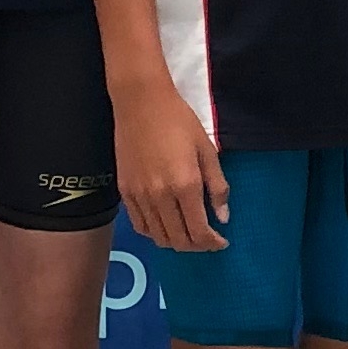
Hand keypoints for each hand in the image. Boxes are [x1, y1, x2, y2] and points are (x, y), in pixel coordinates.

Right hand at [117, 80, 230, 251]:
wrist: (140, 102)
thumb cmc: (179, 121)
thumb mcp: (207, 150)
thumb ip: (217, 186)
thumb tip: (222, 217)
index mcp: (185, 185)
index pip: (199, 232)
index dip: (212, 243)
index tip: (221, 241)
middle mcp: (160, 196)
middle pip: (179, 240)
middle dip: (197, 246)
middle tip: (207, 239)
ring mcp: (140, 196)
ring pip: (158, 237)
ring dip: (176, 241)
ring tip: (188, 233)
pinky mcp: (125, 191)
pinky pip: (140, 225)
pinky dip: (155, 233)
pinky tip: (165, 225)